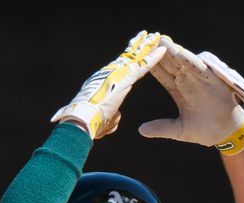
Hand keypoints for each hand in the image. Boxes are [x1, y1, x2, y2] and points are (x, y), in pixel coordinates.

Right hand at [51, 31, 166, 138]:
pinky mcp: (124, 78)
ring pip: (135, 57)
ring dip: (146, 47)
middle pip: (128, 57)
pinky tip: (162, 50)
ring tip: (157, 36)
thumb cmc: (90, 124)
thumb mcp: (103, 120)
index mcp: (103, 82)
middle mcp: (108, 73)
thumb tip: (116, 116)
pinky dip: (152, 58)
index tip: (135, 50)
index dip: (128, 58)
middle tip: (148, 36)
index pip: (119, 67)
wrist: (82, 120)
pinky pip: (142, 66)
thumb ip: (111, 116)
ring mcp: (116, 73)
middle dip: (138, 46)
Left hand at [139, 36, 243, 153]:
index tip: (139, 56)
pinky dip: (190, 60)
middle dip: (159, 52)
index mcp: (178, 90)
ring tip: (161, 40)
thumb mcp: (180, 130)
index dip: (151, 65)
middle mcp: (188, 80)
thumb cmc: (206, 130)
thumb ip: (162, 128)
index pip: (162, 75)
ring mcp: (200, 78)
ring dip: (173, 51)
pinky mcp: (212, 78)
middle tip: (147, 39)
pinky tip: (180, 52)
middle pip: (170, 63)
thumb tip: (141, 130)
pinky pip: (200, 67)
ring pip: (183, 61)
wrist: (228, 132)